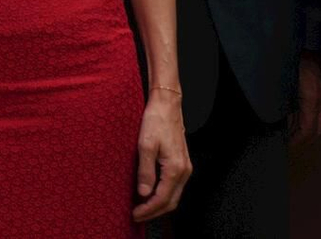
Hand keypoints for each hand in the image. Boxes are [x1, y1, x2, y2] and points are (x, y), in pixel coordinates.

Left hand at [131, 89, 190, 222]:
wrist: (167, 105)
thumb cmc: (156, 121)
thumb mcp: (145, 145)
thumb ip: (145, 171)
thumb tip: (144, 193)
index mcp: (175, 168)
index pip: (162, 199)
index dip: (148, 210)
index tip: (135, 214)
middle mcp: (184, 171)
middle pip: (171, 202)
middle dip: (154, 212)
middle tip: (137, 216)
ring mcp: (185, 167)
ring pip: (174, 196)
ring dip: (159, 205)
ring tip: (142, 208)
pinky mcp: (182, 163)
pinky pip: (174, 186)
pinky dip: (164, 195)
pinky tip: (151, 194)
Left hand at [287, 52, 320, 145]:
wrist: (303, 45)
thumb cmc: (289, 64)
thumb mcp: (282, 87)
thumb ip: (284, 105)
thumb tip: (279, 121)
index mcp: (311, 99)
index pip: (308, 128)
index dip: (298, 139)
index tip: (288, 143)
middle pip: (320, 129)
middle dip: (306, 139)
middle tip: (292, 142)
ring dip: (312, 131)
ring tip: (297, 134)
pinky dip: (316, 120)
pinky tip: (304, 121)